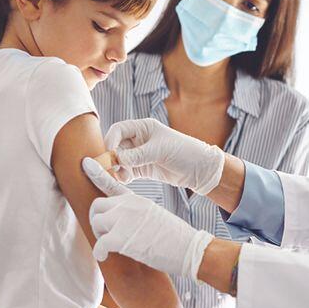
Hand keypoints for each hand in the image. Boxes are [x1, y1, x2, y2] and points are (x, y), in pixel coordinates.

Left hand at [83, 157, 214, 277]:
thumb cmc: (176, 238)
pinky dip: (100, 253)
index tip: (86, 164)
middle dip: (97, 220)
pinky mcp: (121, 238)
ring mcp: (124, 220)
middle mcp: (129, 206)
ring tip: (110, 247)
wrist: (189, 248)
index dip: (97, 174)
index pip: (112, 183)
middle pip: (98, 205)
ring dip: (100, 236)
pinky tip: (105, 257)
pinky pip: (99, 245)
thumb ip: (137, 214)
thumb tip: (124, 222)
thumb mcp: (156, 216)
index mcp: (138, 200)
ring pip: (96, 223)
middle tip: (104, 233)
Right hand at [103, 118, 225, 194]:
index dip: (111, 140)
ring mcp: (140, 155)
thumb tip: (117, 160)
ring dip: (118, 168)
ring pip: (120, 160)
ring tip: (124, 176)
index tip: (109, 153)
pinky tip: (126, 180)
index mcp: (144, 127)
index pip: (119, 129)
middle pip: (117, 146)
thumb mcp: (160, 150)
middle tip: (113, 168)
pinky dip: (124, 175)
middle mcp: (139, 140)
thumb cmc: (184, 152)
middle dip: (113, 157)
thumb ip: (138, 155)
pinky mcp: (143, 169)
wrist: (199, 170)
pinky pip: (127, 171)